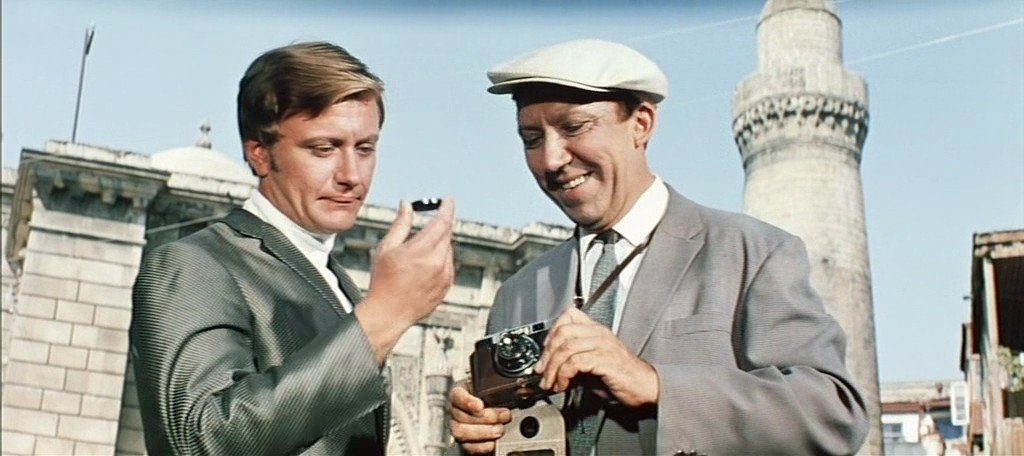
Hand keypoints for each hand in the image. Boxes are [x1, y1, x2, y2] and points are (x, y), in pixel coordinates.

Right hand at [355, 198, 454, 362]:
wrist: (389, 313)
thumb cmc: (384, 282)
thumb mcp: (387, 248)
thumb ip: (401, 224)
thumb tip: (407, 205)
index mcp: (421, 250)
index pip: (442, 222)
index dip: (447, 208)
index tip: (449, 200)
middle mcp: (437, 262)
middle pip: (447, 234)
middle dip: (442, 224)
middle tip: (434, 219)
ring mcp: (445, 275)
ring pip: (449, 249)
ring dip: (440, 243)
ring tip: (419, 252)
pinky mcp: (447, 285)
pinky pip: (449, 264)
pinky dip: (441, 258)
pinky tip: (424, 266)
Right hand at [449, 381, 511, 453]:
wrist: (490, 411)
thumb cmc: (488, 397)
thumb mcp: (492, 387)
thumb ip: (501, 387)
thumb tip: (521, 389)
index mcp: (460, 393)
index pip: (457, 395)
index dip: (467, 401)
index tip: (480, 406)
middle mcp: (456, 410)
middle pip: (461, 416)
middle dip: (486, 417)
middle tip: (503, 416)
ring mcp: (458, 427)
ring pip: (462, 432)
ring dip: (484, 432)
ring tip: (500, 429)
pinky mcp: (465, 442)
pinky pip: (469, 447)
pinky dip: (483, 446)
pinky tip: (494, 441)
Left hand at [534, 307, 658, 407]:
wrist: (645, 387)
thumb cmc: (622, 377)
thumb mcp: (592, 365)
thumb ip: (573, 360)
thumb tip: (550, 367)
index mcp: (596, 329)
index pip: (568, 316)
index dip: (551, 332)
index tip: (545, 352)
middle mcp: (599, 333)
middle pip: (562, 332)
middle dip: (546, 354)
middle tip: (541, 372)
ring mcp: (602, 344)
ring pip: (565, 348)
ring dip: (552, 369)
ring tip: (550, 383)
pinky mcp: (604, 359)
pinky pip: (575, 362)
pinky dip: (563, 375)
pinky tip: (563, 385)